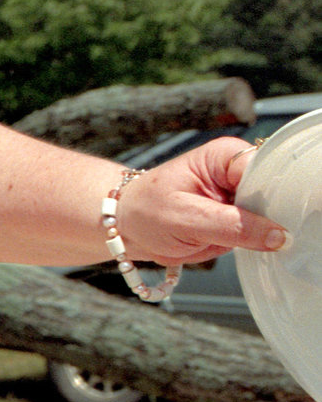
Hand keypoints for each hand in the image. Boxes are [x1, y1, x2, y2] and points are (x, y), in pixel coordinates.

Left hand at [118, 139, 288, 263]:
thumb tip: (280, 236)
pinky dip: (226, 245)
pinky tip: (202, 239)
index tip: (252, 221)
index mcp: (227, 156)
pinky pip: (246, 237)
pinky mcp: (234, 217)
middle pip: (270, 201)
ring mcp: (237, 196)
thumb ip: (234, 227)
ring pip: (260, 224)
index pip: (269, 175)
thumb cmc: (144, 212)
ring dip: (231, 238)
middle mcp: (237, 172)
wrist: (122, 226)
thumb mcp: (187, 220)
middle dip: (246, 224)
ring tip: (198, 233)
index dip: (268, 201)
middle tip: (212, 229)